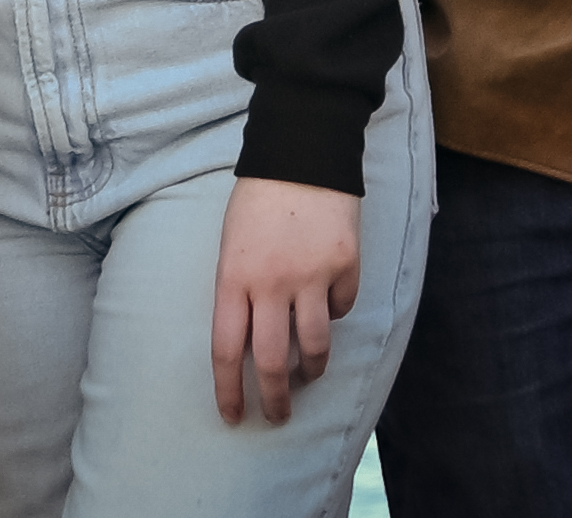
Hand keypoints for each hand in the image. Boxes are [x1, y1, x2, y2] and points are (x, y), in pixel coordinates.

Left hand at [210, 178, 361, 425]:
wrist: (301, 156)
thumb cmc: (257, 202)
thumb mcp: (231, 244)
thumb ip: (239, 291)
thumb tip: (252, 339)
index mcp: (233, 276)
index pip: (226, 348)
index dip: (229, 388)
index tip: (232, 415)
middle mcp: (271, 283)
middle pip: (273, 360)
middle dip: (275, 398)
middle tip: (277, 416)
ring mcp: (311, 277)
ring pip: (315, 346)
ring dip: (312, 369)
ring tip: (308, 375)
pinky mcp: (345, 268)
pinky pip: (342, 309)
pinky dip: (335, 314)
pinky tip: (328, 304)